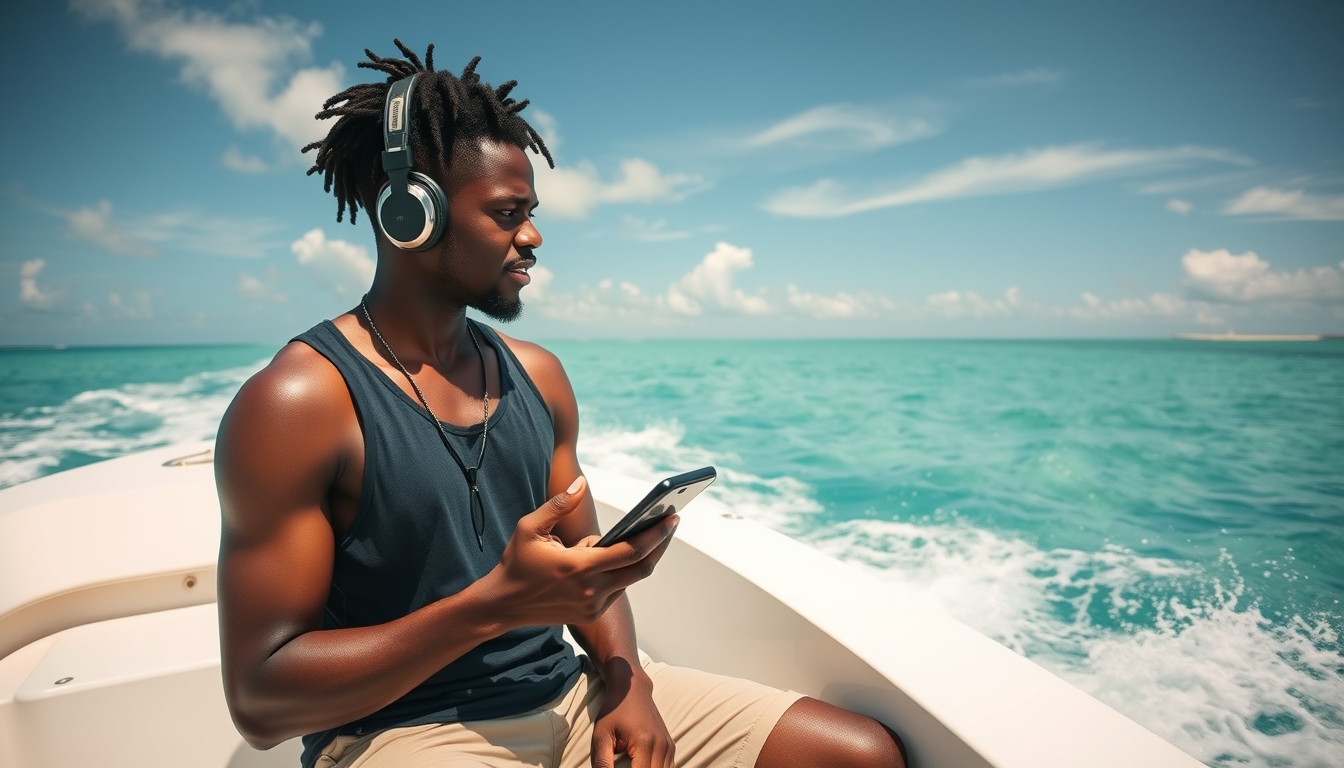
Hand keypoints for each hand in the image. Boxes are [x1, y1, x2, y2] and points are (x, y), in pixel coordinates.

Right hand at [486, 476, 677, 628]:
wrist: (502, 605)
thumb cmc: (516, 562)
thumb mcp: (529, 527)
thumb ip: (559, 504)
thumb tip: (582, 483)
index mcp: (578, 567)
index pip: (631, 551)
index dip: (656, 535)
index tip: (672, 517)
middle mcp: (591, 590)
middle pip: (642, 568)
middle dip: (660, 544)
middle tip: (671, 522)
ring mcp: (592, 606)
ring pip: (630, 579)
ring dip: (639, 557)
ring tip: (643, 531)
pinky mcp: (591, 614)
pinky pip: (616, 590)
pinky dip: (620, 571)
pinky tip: (612, 553)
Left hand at [592, 659, 673, 767]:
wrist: (632, 690)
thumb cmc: (613, 712)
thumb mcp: (601, 737)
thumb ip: (602, 764)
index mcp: (644, 744)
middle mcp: (661, 747)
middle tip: (623, 766)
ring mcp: (669, 746)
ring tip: (630, 765)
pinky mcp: (671, 746)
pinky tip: (641, 765)